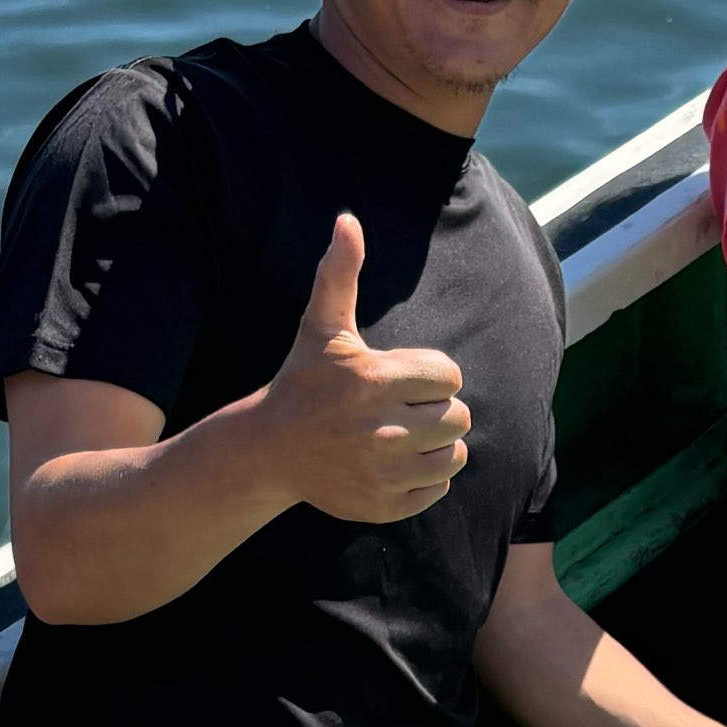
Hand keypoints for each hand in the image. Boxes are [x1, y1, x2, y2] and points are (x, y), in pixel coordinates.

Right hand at [259, 213, 470, 523]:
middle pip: (458, 416)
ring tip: (403, 435)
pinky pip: (437, 491)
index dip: (430, 374)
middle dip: (435, 408)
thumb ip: (339, 274)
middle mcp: (381, 429)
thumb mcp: (321, 327)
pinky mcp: (383, 506)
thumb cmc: (303, 381)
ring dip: (436, 445)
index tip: (400, 378)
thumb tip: (347, 220)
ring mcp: (383, 473)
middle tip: (401, 408)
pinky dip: (424, 480)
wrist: (268, 450)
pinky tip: (395, 464)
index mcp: (374, 381)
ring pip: (453, 456)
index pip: (450, 376)